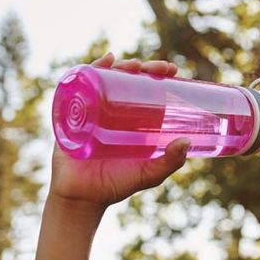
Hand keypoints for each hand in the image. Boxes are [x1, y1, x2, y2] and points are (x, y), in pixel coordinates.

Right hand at [48, 52, 185, 212]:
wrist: (81, 198)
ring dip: (119, 66)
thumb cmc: (116, 185)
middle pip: (127, 79)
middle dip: (143, 67)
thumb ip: (169, 162)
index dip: (158, 75)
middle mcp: (112, 111)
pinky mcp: (73, 114)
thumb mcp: (148, 174)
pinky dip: (90, 70)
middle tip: (158, 67)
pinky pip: (79, 87)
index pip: (145, 89)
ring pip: (105, 79)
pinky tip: (103, 61)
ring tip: (132, 65)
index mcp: (132, 120)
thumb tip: (186, 142)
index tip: (172, 69)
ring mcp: (92, 110)